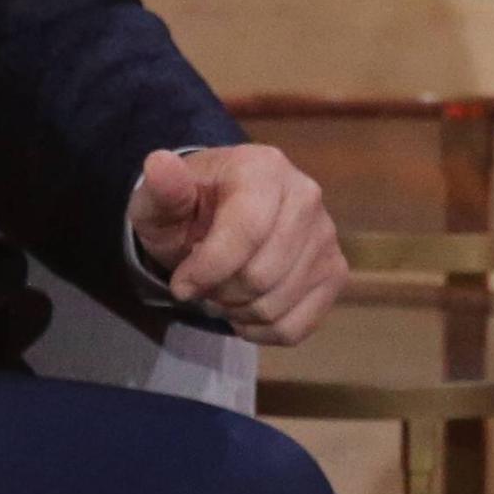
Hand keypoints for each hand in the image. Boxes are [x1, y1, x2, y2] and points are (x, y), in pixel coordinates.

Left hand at [126, 144, 349, 345]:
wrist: (217, 216)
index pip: (246, 232)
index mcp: (264, 167)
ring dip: (236, 311)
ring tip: (223, 291)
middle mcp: (306, 195)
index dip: (207, 269)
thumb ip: (161, 189)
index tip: (180, 284)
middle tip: (203, 283)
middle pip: (261, 275)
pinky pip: (295, 327)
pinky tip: (245, 308)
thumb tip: (159, 163)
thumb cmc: (188, 210)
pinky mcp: (334, 272)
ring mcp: (326, 236)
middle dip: (219, 291)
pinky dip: (261, 330)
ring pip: (275, 305)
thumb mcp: (161, 201)